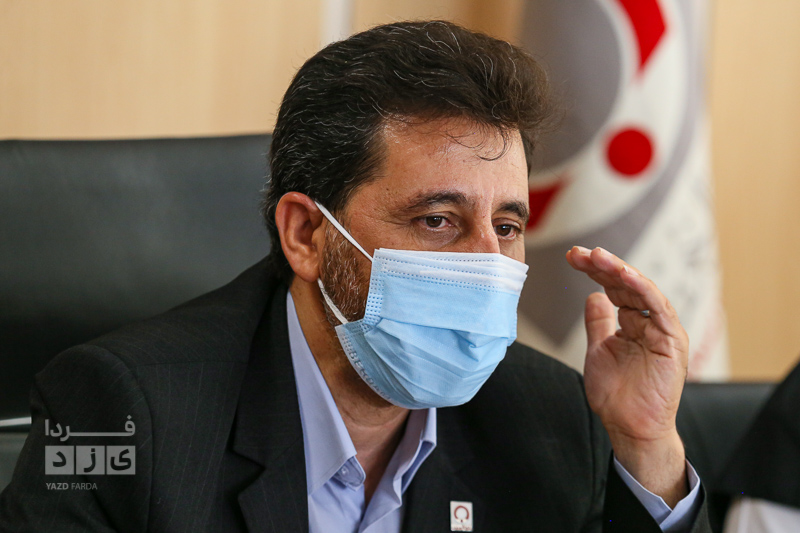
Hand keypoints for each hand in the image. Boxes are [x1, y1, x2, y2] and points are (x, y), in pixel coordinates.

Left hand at [566, 246, 689, 505]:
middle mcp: (649, 322)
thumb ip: (598, 323)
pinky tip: (623, 274)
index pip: (613, 288)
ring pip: (642, 290)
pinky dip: (641, 288)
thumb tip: (593, 295)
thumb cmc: (617, 396)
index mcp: (633, 323)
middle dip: (602, 266)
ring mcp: (662, 330)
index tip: (572, 256)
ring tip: (598, 256)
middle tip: (579, 252)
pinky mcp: (671, 340)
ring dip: (619, 271)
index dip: (594, 271)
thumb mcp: (599, 351)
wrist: (630, 428)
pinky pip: (658, 308)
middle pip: (626, 285)